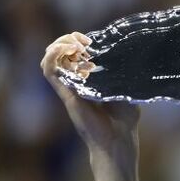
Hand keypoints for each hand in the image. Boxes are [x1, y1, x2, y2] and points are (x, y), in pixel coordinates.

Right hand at [41, 32, 139, 153]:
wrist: (118, 141)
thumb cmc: (125, 121)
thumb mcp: (127, 90)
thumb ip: (124, 75)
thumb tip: (130, 58)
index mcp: (89, 81)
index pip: (75, 56)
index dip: (79, 43)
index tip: (92, 39)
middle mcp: (76, 83)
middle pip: (60, 55)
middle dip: (68, 40)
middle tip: (84, 40)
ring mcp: (69, 89)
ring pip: (50, 60)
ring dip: (59, 45)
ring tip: (76, 44)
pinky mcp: (66, 95)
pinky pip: (49, 71)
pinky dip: (53, 56)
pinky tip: (68, 49)